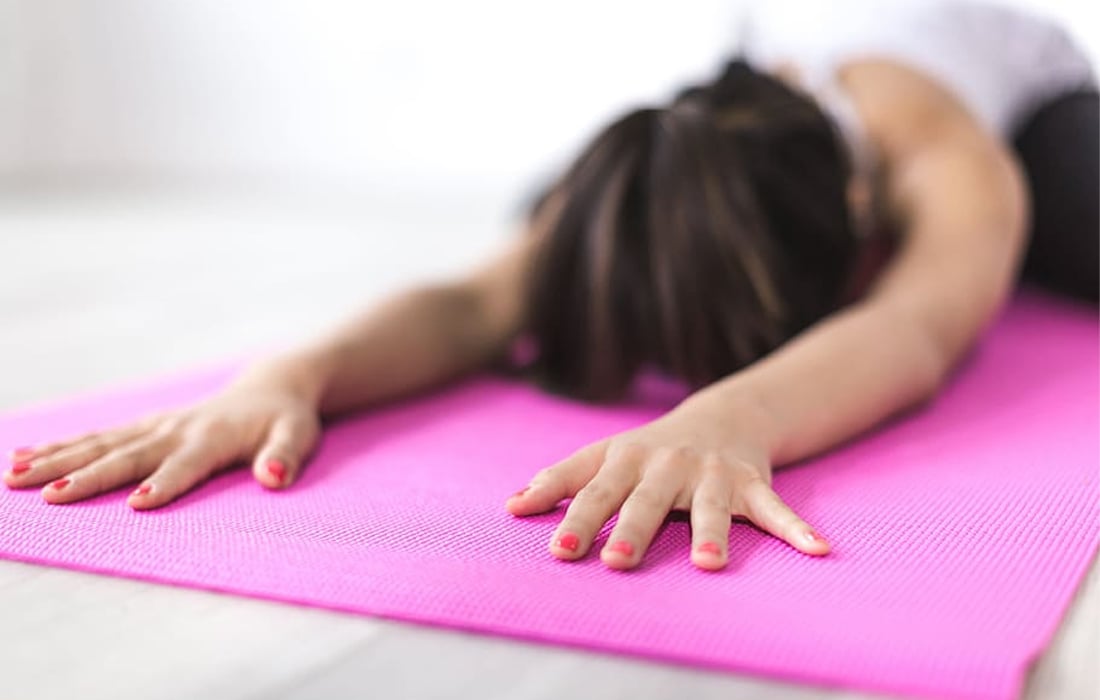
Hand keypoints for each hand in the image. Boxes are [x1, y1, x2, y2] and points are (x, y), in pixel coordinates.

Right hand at [4, 369, 321, 508]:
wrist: (271, 388)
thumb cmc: (286, 420)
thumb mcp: (299, 437)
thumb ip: (286, 457)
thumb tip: (274, 477)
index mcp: (213, 437)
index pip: (186, 464)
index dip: (164, 483)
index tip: (136, 504)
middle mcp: (177, 429)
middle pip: (128, 455)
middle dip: (88, 476)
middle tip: (50, 497)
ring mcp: (156, 425)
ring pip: (100, 443)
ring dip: (58, 459)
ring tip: (14, 475)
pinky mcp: (145, 426)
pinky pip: (98, 436)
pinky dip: (61, 446)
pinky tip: (25, 457)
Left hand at [505, 399, 829, 570]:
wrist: (721, 415)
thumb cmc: (648, 449)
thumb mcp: (603, 455)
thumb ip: (559, 480)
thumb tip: (510, 506)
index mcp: (627, 459)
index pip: (596, 491)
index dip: (575, 518)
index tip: (558, 550)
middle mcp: (667, 465)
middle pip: (647, 502)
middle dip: (631, 529)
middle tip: (616, 561)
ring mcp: (711, 473)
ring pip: (710, 506)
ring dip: (711, 533)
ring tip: (709, 563)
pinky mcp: (751, 482)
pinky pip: (775, 508)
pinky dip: (796, 528)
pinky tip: (817, 550)